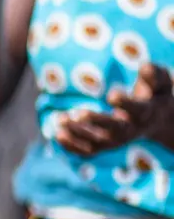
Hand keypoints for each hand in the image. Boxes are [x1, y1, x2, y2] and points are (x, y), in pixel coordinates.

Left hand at [58, 63, 173, 155]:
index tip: (111, 95)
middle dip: (96, 121)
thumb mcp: (160, 83)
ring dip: (77, 133)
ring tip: (60, 119)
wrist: (155, 120)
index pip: (137, 109)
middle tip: (77, 113)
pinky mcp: (104, 146)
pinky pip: (87, 152)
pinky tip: (58, 133)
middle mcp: (131, 130)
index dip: (125, 103)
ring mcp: (116, 141)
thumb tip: (145, 66)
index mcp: (145, 112)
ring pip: (97, 142)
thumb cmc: (154, 94)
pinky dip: (72, 146)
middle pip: (115, 130)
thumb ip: (154, 75)